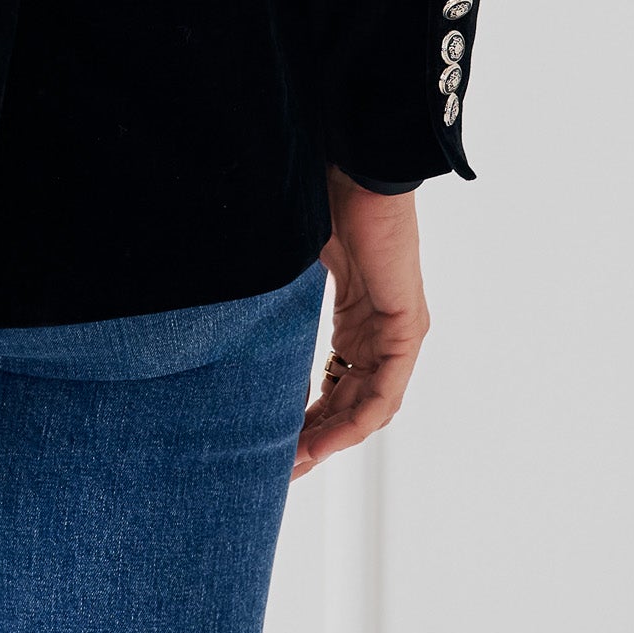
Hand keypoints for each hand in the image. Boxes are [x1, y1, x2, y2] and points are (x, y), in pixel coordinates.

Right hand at [291, 165, 429, 478]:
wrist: (357, 168)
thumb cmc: (325, 197)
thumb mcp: (298, 260)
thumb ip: (280, 296)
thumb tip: (229, 313)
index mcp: (359, 315)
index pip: (338, 381)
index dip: (308, 414)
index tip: (275, 438)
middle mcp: (381, 331)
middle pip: (352, 401)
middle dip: (317, 437)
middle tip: (280, 464)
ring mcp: (396, 332)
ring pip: (369, 405)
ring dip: (334, 438)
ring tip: (295, 462)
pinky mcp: (404, 328)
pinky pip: (383, 391)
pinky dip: (355, 419)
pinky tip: (325, 439)